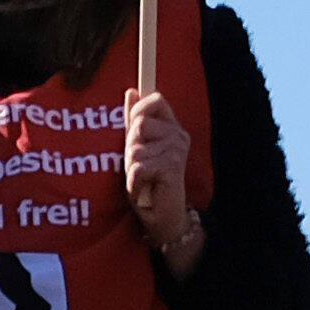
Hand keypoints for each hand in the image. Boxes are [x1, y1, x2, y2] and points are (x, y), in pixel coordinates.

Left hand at [124, 88, 203, 265]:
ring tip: (144, 179)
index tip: (135, 133)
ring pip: (134, 148)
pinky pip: (137, 168)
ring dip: (131, 168)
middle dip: (130, 147)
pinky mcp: (172, 167)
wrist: (163, 217)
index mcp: (172, 127)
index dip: (138, 112)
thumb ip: (134, 121)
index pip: (155, 100)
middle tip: (140, 166)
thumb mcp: (138, 148)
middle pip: (138, 124)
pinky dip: (133, 183)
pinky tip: (144, 189)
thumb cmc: (148, 182)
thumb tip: (131, 92)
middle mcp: (178, 135)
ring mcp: (177, 150)